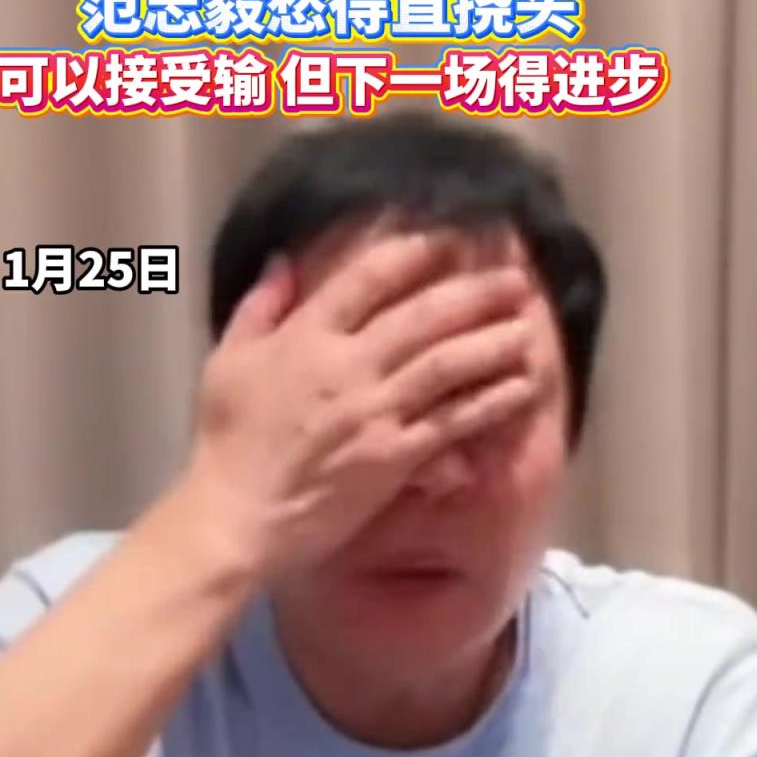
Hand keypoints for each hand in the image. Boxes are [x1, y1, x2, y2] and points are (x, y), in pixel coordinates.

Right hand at [186, 231, 535, 577]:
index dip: (415, 253)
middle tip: (514, 280)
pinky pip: (452, 421)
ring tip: (530, 327)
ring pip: (448, 364)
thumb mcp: (227, 363)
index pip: (369, 278)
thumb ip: (259, 308)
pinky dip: (491, 402)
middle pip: (424, 316)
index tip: (449, 240)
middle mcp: (348, 366)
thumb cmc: (226, 442)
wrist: (237, 516)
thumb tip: (284, 262)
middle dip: (474, 292)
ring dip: (494, 342)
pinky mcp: (394, 456)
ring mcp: (375, 411)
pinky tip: (521, 388)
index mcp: (306, 337)